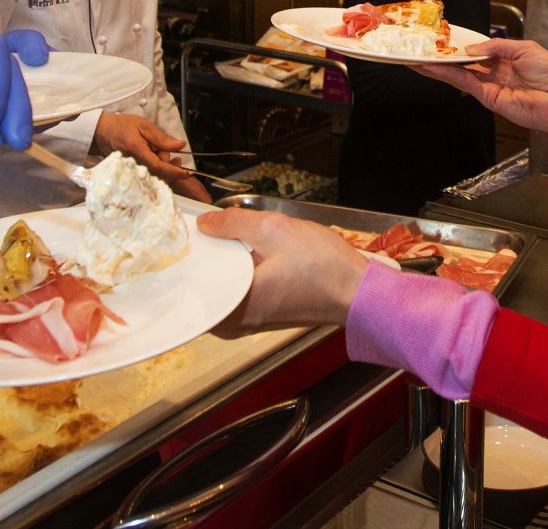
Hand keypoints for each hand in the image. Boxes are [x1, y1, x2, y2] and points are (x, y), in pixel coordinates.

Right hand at [90, 112, 211, 203]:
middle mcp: (133, 163)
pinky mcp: (130, 171)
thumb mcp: (143, 125)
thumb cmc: (121, 126)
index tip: (186, 174)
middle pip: (158, 172)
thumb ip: (162, 138)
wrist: (102, 132)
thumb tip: (180, 145)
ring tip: (159, 149)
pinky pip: (147, 173)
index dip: (173, 172)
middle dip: (167, 162)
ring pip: (153, 173)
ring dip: (162, 164)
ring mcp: (130, 169)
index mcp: (136, 150)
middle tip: (168, 148)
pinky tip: (154, 155)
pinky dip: (155, 166)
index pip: (158, 166)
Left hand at [195, 209, 368, 336]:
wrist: (360, 291)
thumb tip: (205, 222)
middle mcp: (235, 325)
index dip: (190, 252)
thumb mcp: (274, 230)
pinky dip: (239, 271)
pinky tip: (246, 251)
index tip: (187, 230)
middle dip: (206, 256)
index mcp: (232, 311)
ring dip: (225, 262)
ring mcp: (250, 322)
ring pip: (222, 287)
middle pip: (205, 285)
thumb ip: (233, 223)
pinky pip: (239, 291)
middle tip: (206, 227)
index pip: (191, 283)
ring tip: (226, 235)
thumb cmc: (322, 267)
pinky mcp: (264, 315)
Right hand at [414, 37, 547, 136]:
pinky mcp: (488, 98)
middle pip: (464, 63)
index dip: (461, 45)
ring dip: (437, 66)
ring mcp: (490, 86)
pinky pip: (464, 83)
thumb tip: (470, 50)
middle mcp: (495, 73)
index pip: (478, 51)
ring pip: (458, 74)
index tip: (443, 36)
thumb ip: (496, 46)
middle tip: (423, 47)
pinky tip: (431, 67)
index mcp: (506, 59)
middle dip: (444, 56)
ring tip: (417, 58)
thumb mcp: (524, 48)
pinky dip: (446, 75)